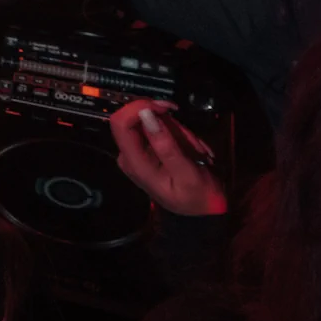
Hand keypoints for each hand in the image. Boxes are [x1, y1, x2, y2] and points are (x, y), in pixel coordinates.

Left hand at [109, 100, 226, 216]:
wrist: (201, 213)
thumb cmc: (196, 198)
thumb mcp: (187, 173)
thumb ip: (166, 144)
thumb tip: (146, 113)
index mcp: (134, 162)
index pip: (120, 122)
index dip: (139, 107)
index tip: (166, 108)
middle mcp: (130, 154)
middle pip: (140, 119)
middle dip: (170, 124)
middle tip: (192, 143)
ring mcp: (139, 151)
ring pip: (155, 122)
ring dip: (180, 132)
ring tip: (196, 153)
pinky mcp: (149, 149)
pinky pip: (162, 129)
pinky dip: (180, 135)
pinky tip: (192, 151)